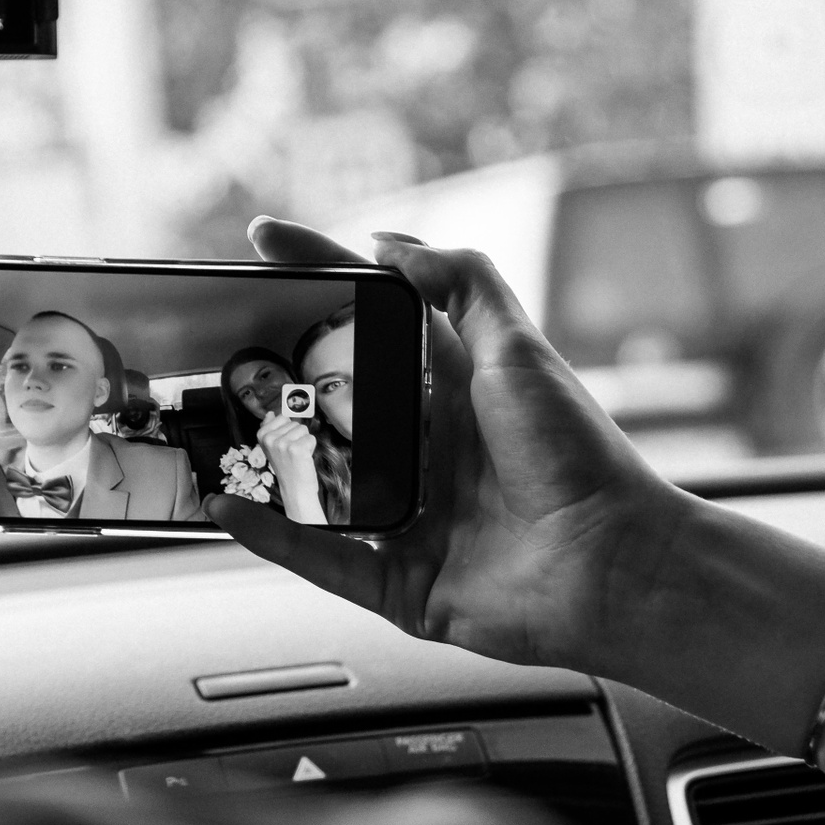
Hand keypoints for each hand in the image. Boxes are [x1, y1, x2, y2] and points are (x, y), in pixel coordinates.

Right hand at [206, 218, 689, 674]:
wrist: (615, 563)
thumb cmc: (580, 457)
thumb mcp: (519, 350)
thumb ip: (463, 283)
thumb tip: (392, 243)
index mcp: (451, 390)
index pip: (367, 322)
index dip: (316, 278)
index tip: (263, 246)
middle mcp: (425, 451)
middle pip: (329, 404)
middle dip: (273, 375)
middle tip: (218, 347)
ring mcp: (408, 517)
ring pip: (314, 485)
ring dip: (262, 460)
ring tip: (209, 428)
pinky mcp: (400, 582)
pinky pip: (321, 559)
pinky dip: (272, 537)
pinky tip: (231, 509)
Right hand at [256, 412, 324, 524]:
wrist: (294, 488)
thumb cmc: (286, 466)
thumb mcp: (272, 446)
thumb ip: (271, 428)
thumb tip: (270, 413)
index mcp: (262, 435)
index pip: (282, 417)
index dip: (287, 430)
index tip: (284, 445)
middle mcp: (270, 438)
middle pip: (294, 423)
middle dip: (297, 436)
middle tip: (292, 453)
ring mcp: (282, 443)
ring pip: (303, 429)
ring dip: (304, 442)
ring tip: (298, 456)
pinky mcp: (296, 449)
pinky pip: (311, 438)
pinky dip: (311, 448)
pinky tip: (304, 458)